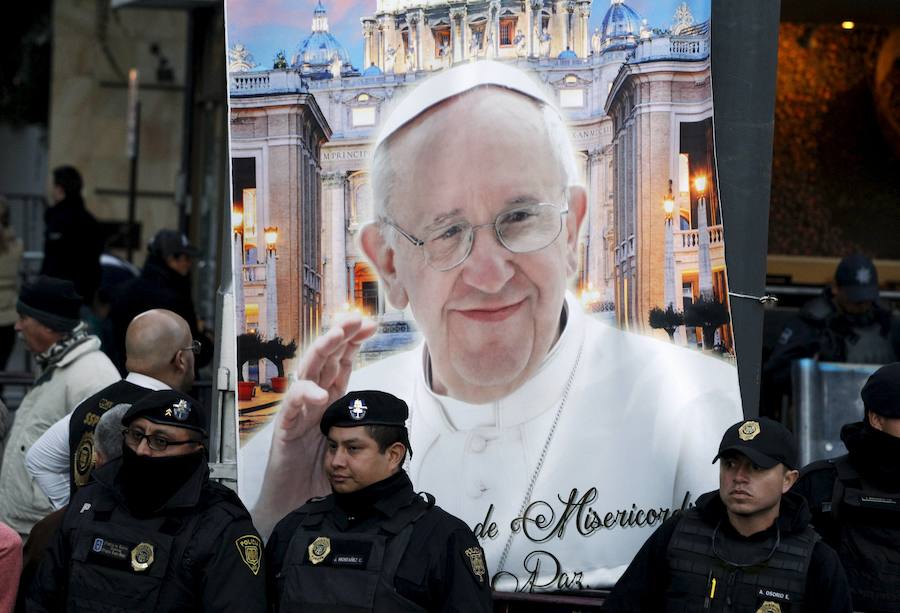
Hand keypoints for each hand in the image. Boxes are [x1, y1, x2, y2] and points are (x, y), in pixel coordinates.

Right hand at [253, 314, 376, 536]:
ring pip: (306, 374)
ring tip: (336, 337)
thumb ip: (364, 429)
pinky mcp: (284, 432)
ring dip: (321, 352)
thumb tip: (391, 414)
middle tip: (355, 319)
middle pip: (325, 361)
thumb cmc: (323, 482)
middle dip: (340, 337)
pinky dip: (303, 396)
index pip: (342, 365)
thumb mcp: (353, 450)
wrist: (295, 510)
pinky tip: (317, 393)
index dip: (353, 344)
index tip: (371, 325)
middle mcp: (313, 403)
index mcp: (331, 403)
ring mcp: (298, 415)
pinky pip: (291, 408)